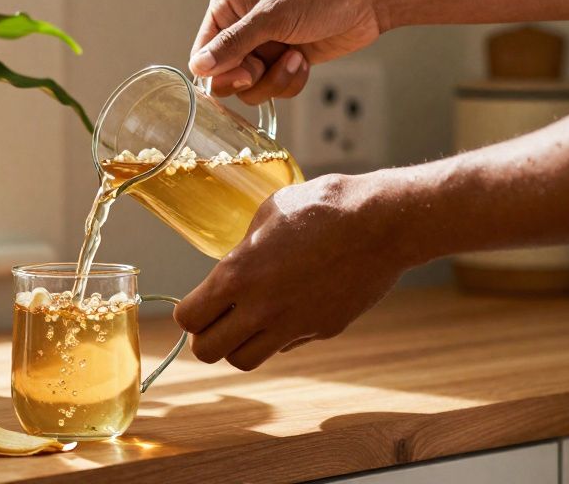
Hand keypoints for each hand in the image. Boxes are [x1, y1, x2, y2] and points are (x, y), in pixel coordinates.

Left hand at [172, 173, 411, 370]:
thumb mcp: (266, 215)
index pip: (188, 319)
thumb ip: (242, 250)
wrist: (380, 222)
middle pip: (207, 352)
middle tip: (215, 320)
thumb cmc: (321, 207)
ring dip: (238, 345)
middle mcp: (261, 307)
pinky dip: (279, 335)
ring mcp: (294, 325)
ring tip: (247, 321)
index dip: (188, 313)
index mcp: (238, 275)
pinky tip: (290, 307)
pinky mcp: (322, 330)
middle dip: (205, 338)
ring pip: (245, 360)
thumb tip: (234, 269)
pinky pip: (286, 346)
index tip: (197, 303)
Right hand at [190, 0, 384, 103]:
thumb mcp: (271, 17)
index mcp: (226, 8)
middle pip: (223, 76)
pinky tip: (303, 60)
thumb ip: (233, 44)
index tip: (247, 71)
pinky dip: (289, 80)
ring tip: (295, 57)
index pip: (202, 53)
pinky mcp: (282, 62)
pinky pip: (272, 88)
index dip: (220, 71)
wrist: (367, 0)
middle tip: (266, 66)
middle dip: (250, 77)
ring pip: (249, 87)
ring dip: (274, 80)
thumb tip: (198, 66)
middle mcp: (239, 29)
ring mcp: (262, 47)